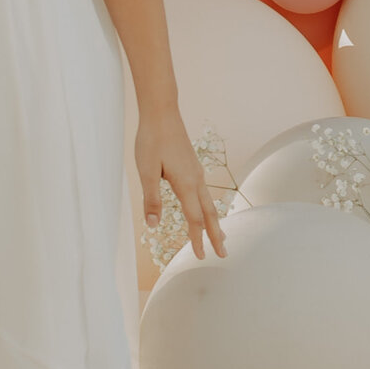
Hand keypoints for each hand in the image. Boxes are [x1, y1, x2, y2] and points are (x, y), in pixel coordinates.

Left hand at [137, 109, 222, 260]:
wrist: (162, 112)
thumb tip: (153, 226)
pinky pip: (205, 193)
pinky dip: (208, 208)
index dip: (198, 239)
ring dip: (214, 222)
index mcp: (186, 183)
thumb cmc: (152, 140)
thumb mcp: (146, 171)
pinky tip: (204, 209)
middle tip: (223, 254)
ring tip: (219, 236)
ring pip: (209, 202)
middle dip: (216, 235)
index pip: (195, 219)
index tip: (202, 257)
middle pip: (209, 213)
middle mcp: (196, 179)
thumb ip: (151, 200)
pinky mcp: (192, 166)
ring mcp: (197, 171)